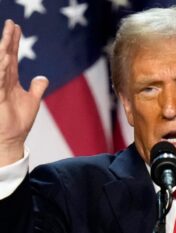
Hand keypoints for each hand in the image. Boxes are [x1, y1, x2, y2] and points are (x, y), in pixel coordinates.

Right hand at [0, 19, 48, 165]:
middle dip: (8, 40)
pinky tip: (5, 57)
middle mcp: (3, 81)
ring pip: (1, 65)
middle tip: (11, 24)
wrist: (13, 138)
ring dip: (4, 50)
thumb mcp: (33, 101)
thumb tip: (43, 77)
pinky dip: (2, 68)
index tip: (16, 27)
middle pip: (5, 56)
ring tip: (8, 35)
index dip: (14, 42)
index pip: (12, 57)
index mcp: (10, 80)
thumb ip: (37, 88)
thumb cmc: (20, 120)